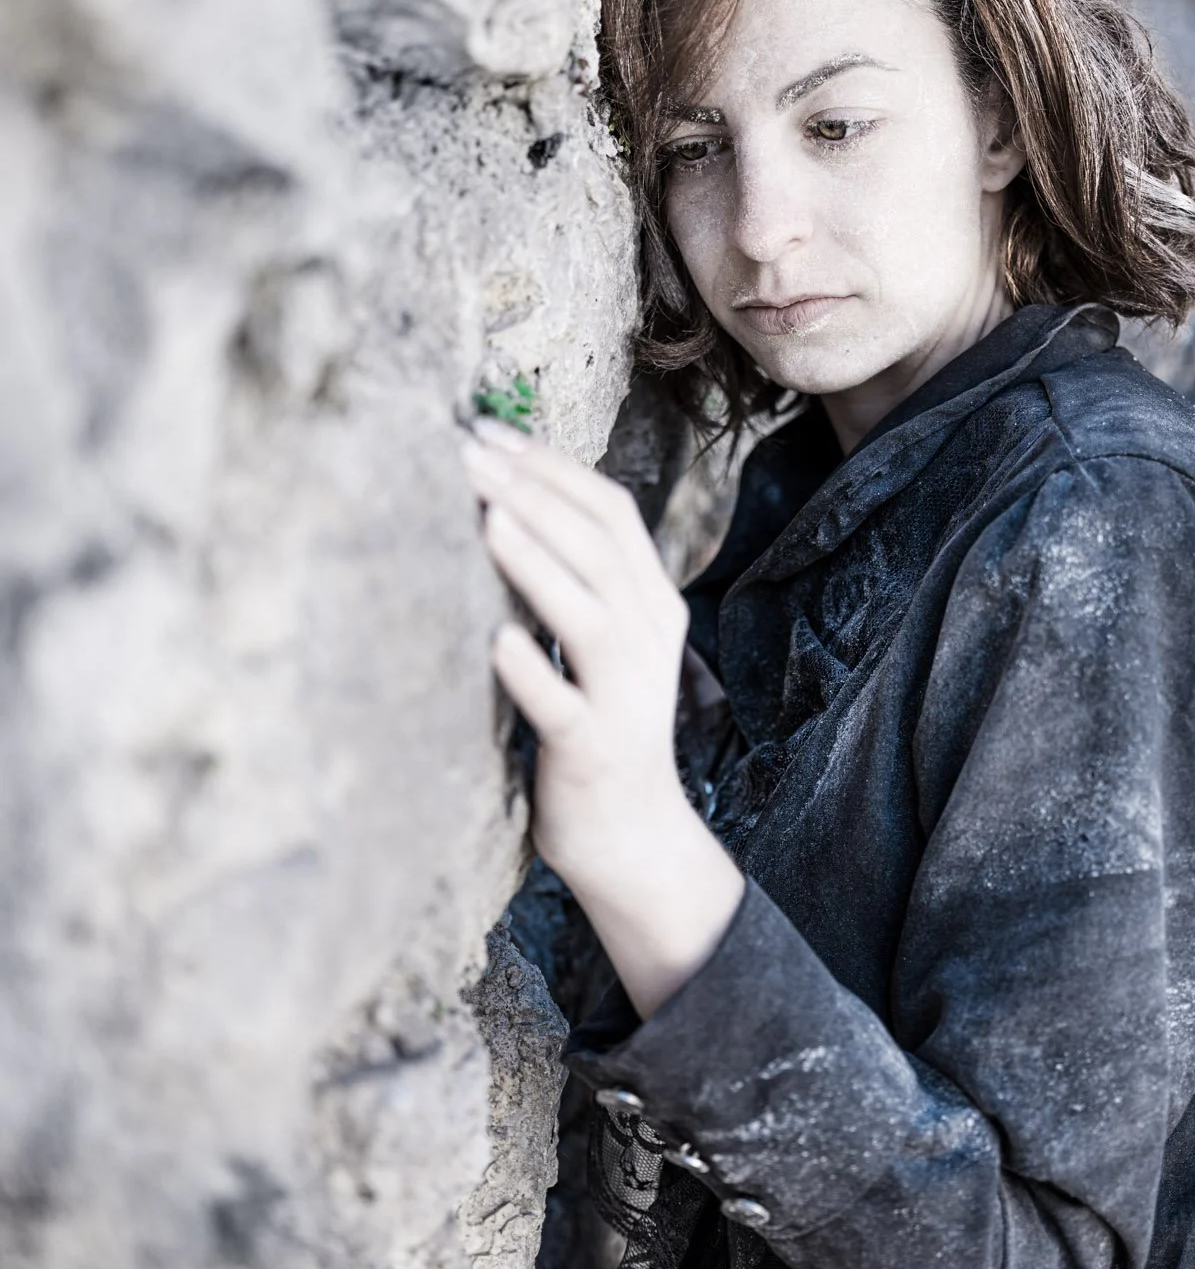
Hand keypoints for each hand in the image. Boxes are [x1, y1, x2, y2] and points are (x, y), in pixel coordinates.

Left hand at [462, 419, 743, 1016]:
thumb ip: (572, 578)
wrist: (633, 836)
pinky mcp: (593, 749)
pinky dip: (531, 670)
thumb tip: (500, 500)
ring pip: (590, 614)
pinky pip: (563, 704)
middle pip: (598, 548)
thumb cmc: (599, 726)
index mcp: (653, 603)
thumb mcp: (601, 642)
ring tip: (486, 517)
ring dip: (537, 563)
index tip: (488, 432)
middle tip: (468, 453)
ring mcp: (626, 695)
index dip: (551, 467)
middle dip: (533, 493)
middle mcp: (649, 639)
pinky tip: (495, 640)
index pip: (612, 513)